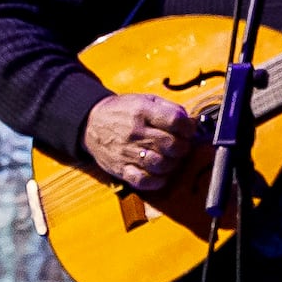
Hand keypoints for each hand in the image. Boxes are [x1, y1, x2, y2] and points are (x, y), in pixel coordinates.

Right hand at [81, 89, 201, 194]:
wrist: (90, 123)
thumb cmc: (122, 112)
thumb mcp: (145, 100)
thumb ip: (169, 108)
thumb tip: (191, 123)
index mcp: (141, 111)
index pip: (175, 120)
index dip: (188, 127)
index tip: (187, 130)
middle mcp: (135, 132)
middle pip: (172, 145)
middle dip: (183, 147)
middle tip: (180, 146)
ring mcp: (127, 152)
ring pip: (162, 164)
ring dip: (172, 163)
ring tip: (170, 158)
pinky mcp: (121, 169)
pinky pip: (143, 181)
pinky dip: (157, 180)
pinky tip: (159, 173)